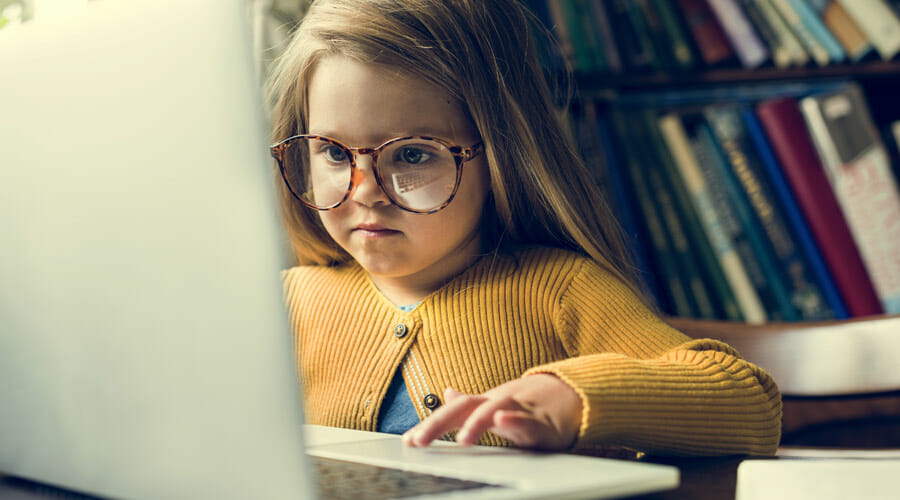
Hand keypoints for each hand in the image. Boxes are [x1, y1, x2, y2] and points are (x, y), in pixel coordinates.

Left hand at [401, 374, 582, 450]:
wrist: (572, 395)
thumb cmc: (530, 403)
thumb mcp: (495, 402)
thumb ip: (469, 404)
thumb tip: (446, 394)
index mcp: (484, 403)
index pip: (452, 411)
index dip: (430, 424)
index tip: (408, 441)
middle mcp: (498, 402)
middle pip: (465, 407)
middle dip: (440, 423)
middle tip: (420, 441)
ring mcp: (521, 409)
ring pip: (496, 409)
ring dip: (477, 422)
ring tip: (463, 438)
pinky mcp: (544, 423)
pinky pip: (530, 420)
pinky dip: (516, 420)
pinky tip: (503, 421)